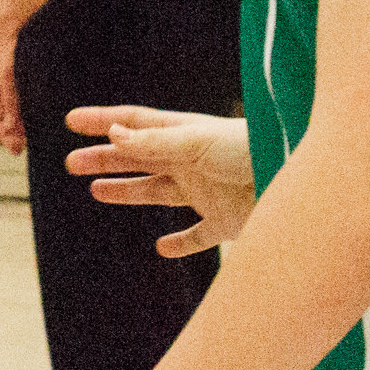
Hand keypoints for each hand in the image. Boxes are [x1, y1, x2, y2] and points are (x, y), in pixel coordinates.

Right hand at [66, 106, 258, 255]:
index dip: (103, 122)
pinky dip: (180, 244)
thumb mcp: (199, 141)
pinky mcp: (224, 222)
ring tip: (97, 191)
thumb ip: (156, 142)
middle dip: (105, 159)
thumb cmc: (254, 149)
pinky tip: (163, 248)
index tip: (71, 121)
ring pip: (158, 191)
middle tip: (72, 163)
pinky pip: (197, 236)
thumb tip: (115, 135)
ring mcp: (207, 192)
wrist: (298, 181)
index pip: (135, 124)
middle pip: (138, 158)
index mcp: (184, 135)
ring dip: (128, 191)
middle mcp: (192, 161)